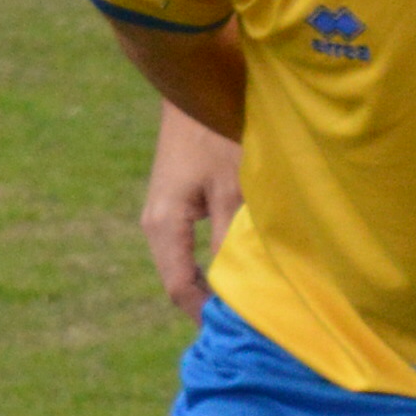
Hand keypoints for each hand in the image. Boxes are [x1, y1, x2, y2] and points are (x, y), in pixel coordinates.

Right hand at [141, 109, 241, 315]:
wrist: (196, 85)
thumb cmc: (217, 134)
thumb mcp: (232, 189)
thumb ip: (231, 240)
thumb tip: (238, 289)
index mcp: (162, 227)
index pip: (180, 289)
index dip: (209, 314)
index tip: (245, 331)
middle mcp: (156, 226)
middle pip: (183, 281)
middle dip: (217, 302)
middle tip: (258, 321)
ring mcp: (166, 214)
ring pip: (190, 264)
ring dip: (220, 281)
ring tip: (259, 298)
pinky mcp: (181, 203)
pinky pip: (196, 245)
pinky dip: (219, 260)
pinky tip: (250, 264)